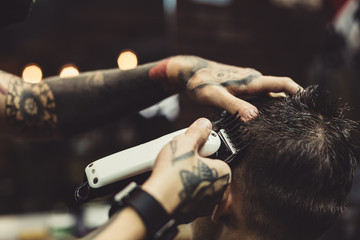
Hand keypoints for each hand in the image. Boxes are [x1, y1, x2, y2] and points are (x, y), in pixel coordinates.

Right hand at [142, 118, 230, 223]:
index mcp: (223, 174)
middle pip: (207, 169)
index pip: (218, 154)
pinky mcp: (191, 213)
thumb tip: (204, 124)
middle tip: (180, 157)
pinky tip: (169, 182)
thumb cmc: (174, 176)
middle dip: (194, 162)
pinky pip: (188, 196)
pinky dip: (180, 188)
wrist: (157, 203)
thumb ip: (197, 132)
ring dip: (187, 175)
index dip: (202, 148)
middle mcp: (218, 192)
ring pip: (197, 183)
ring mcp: (205, 204)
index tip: (193, 145)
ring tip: (172, 168)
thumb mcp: (185, 144)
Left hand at [167, 56, 301, 121]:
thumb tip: (254, 117)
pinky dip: (264, 107)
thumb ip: (234, 105)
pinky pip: (257, 97)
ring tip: (285, 124)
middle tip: (301, 121)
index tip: (311, 103)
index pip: (281, 83)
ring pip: (267, 95)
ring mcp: (246, 84)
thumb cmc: (200, 83)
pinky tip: (262, 119)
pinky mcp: (240, 88)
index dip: (298, 92)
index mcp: (250, 81)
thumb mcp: (215, 96)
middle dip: (291, 103)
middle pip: (278, 92)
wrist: (188, 72)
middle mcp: (252, 81)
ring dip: (277, 106)